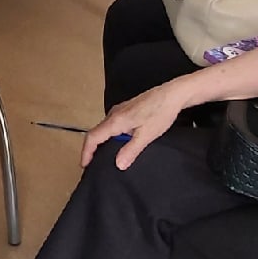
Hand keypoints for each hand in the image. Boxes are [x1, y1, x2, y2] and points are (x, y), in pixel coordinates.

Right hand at [80, 78, 194, 170]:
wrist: (172, 94)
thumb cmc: (161, 111)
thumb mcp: (147, 135)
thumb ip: (131, 150)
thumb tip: (118, 164)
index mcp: (116, 121)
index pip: (93, 138)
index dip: (86, 152)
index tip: (84, 165)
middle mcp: (114, 114)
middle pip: (95, 133)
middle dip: (91, 149)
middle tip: (92, 163)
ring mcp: (120, 110)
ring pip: (104, 128)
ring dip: (101, 142)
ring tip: (104, 156)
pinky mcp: (127, 110)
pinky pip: (112, 124)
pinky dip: (110, 136)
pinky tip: (119, 143)